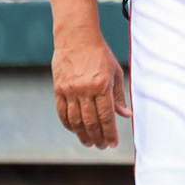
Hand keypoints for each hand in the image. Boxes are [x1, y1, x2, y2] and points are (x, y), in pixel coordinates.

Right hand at [52, 30, 129, 148]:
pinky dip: (68, 124)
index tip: (113, 143)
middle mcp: (84, 90)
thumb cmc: (100, 55)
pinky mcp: (58, 89)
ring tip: (89, 142)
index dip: (110, 132)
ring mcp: (69, 90)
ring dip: (82, 134)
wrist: (76, 38)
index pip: (106, 116)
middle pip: (90, 121)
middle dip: (97, 137)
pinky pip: (62, 112)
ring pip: (75, 120)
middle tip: (101, 146)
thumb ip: (119, 96)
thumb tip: (126, 115)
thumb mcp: (115, 73)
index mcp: (101, 86)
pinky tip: (75, 130)